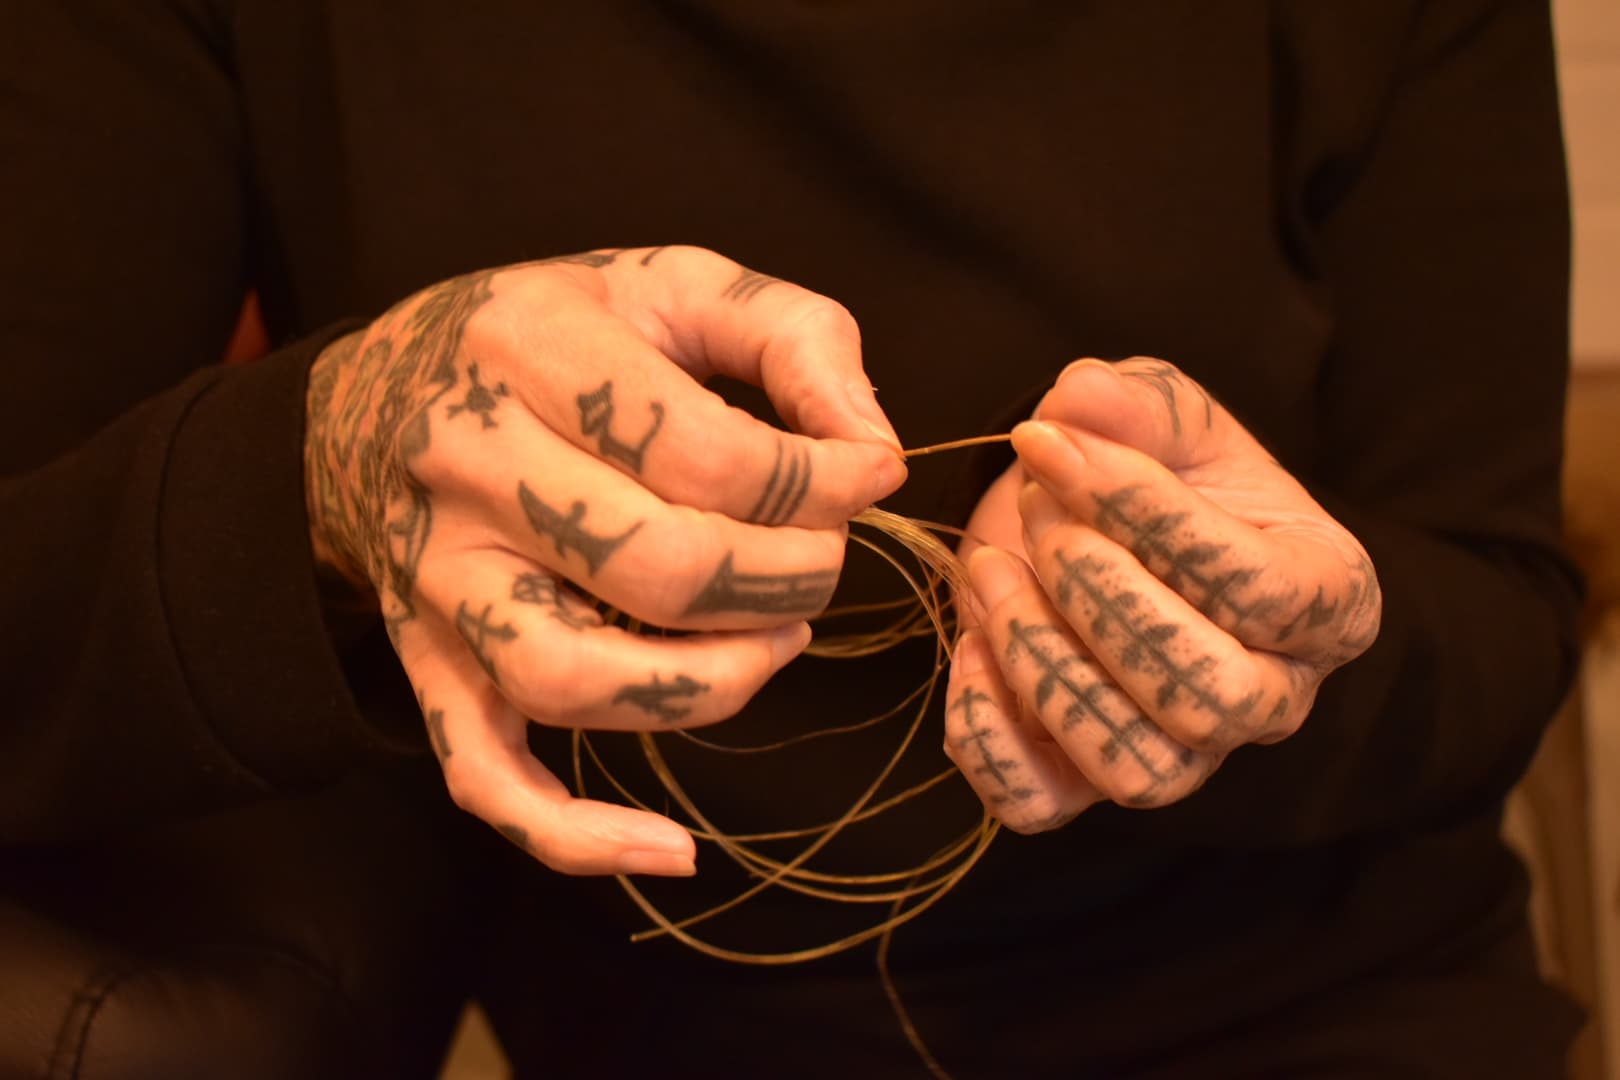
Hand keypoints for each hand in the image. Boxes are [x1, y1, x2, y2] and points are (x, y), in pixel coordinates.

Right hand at [304, 246, 905, 872]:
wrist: (372, 400)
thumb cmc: (551, 337)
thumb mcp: (673, 282)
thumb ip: (793, 336)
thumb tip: (875, 450)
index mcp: (534, 350)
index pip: (710, 455)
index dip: (823, 484)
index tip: (868, 476)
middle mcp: (468, 467)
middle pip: (658, 569)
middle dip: (787, 583)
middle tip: (822, 561)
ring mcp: (439, 580)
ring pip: (577, 680)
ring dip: (714, 686)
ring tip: (775, 643)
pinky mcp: (427, 662)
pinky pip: (485, 776)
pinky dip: (576, 835)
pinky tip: (672, 850)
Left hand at [944, 358, 1379, 831]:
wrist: (1102, 524)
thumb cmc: (1161, 468)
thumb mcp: (1163, 412)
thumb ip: (1136, 402)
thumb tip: (1082, 398)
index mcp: (1327, 598)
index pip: (1260, 591)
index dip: (1147, 518)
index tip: (1047, 445)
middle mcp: (1274, 697)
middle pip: (1211, 698)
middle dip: (1102, 597)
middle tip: (1036, 513)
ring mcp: (1184, 755)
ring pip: (1135, 767)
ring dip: (1042, 661)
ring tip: (989, 567)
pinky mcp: (1084, 784)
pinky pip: (1036, 804)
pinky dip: (985, 733)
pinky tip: (968, 642)